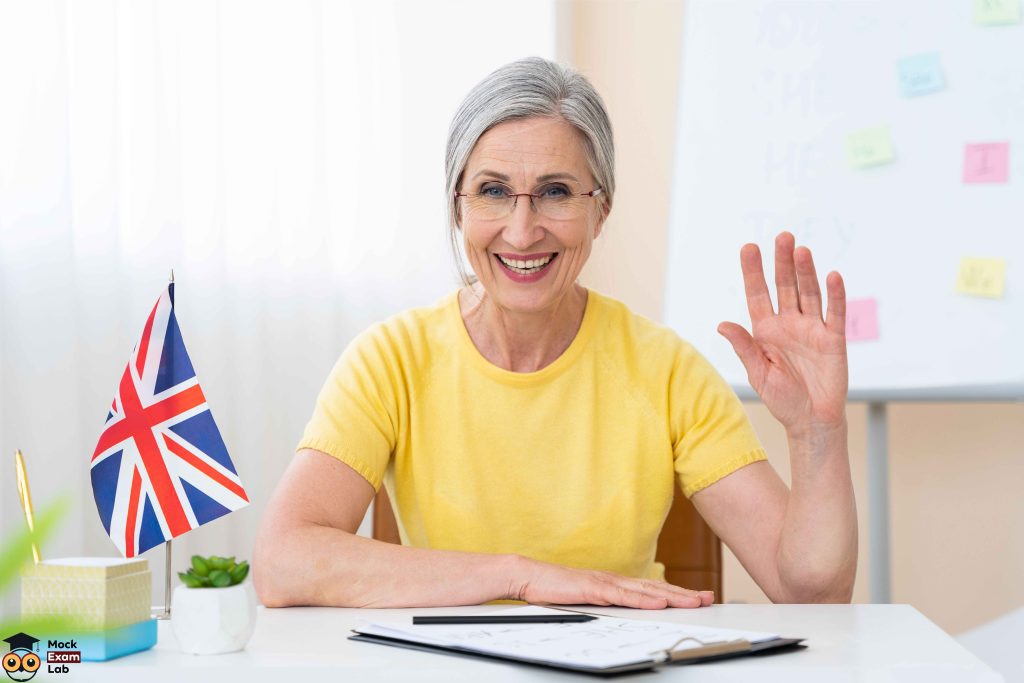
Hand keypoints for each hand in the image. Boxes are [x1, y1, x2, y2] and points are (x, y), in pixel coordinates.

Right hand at [510, 556, 712, 608]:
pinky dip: (642, 600)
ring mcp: (604, 582)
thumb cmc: (556, 589)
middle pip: (655, 587)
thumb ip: (607, 604)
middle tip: (708, 598)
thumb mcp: (587, 599)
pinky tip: (658, 603)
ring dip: (670, 596)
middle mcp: (614, 579)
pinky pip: (622, 596)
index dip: (677, 593)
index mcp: (615, 583)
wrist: (529, 576)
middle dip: (683, 594)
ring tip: (692, 602)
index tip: (698, 597)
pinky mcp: (592, 588)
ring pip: (644, 590)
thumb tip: (627, 613)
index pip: (652, 589)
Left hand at [717, 232, 847, 433]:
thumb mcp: (757, 373)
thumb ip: (744, 347)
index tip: (748, 247)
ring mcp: (812, 329)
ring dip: (806, 272)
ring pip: (809, 294)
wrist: (809, 421)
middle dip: (782, 262)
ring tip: (801, 250)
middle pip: (785, 286)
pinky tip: (832, 276)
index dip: (753, 272)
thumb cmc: (781, 398)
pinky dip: (835, 295)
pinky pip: (835, 313)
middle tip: (781, 236)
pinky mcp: (834, 339)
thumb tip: (722, 324)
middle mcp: (789, 324)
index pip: (758, 294)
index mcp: (765, 330)